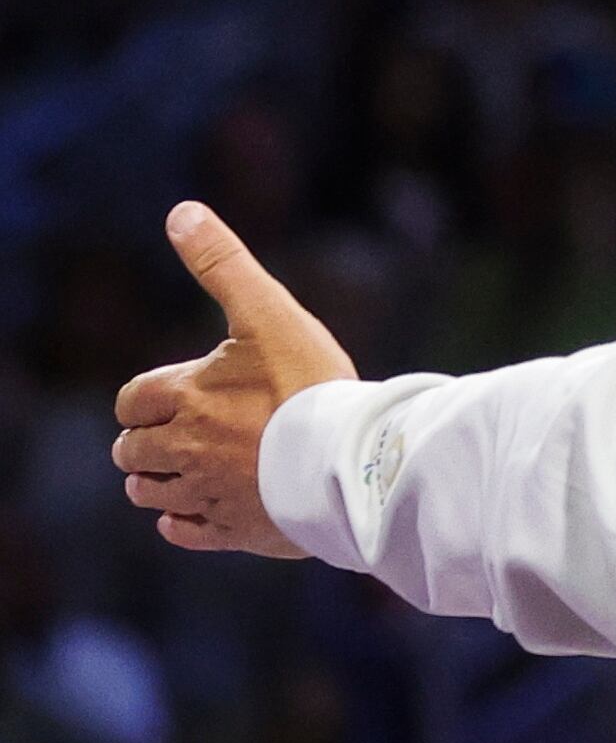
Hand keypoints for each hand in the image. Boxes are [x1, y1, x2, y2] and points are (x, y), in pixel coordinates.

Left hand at [111, 203, 356, 556]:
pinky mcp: (232, 530)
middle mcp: (183, 448)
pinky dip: (182, 523)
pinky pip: (182, 532)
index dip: (148, 400)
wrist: (356, 459)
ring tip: (192, 470)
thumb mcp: (270, 313)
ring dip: (158, 483)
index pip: (133, 401)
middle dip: (148, 444)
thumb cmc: (313, 383)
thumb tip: (181, 210)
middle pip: (132, 452)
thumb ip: (223, 263)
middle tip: (187, 434)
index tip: (177, 397)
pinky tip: (202, 510)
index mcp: (184, 396)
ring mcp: (206, 492)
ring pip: (150, 494)